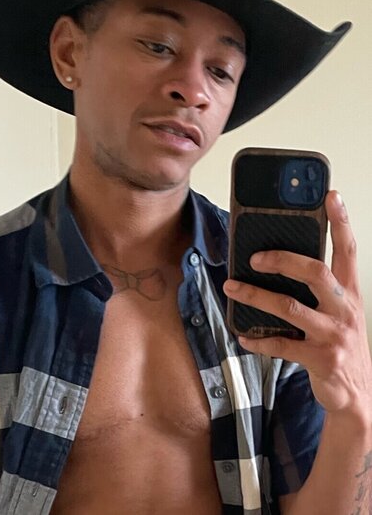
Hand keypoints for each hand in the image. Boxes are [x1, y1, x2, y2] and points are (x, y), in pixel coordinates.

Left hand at [223, 191, 371, 418]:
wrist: (358, 396)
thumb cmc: (341, 346)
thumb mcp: (340, 314)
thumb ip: (320, 291)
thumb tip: (279, 265)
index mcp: (350, 294)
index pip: (348, 250)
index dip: (341, 222)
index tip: (331, 196)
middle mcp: (345, 310)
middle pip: (316, 272)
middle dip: (283, 260)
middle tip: (255, 257)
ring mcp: (335, 336)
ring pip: (290, 307)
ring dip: (255, 296)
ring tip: (232, 288)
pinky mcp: (321, 360)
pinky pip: (281, 345)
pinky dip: (258, 340)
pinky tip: (243, 336)